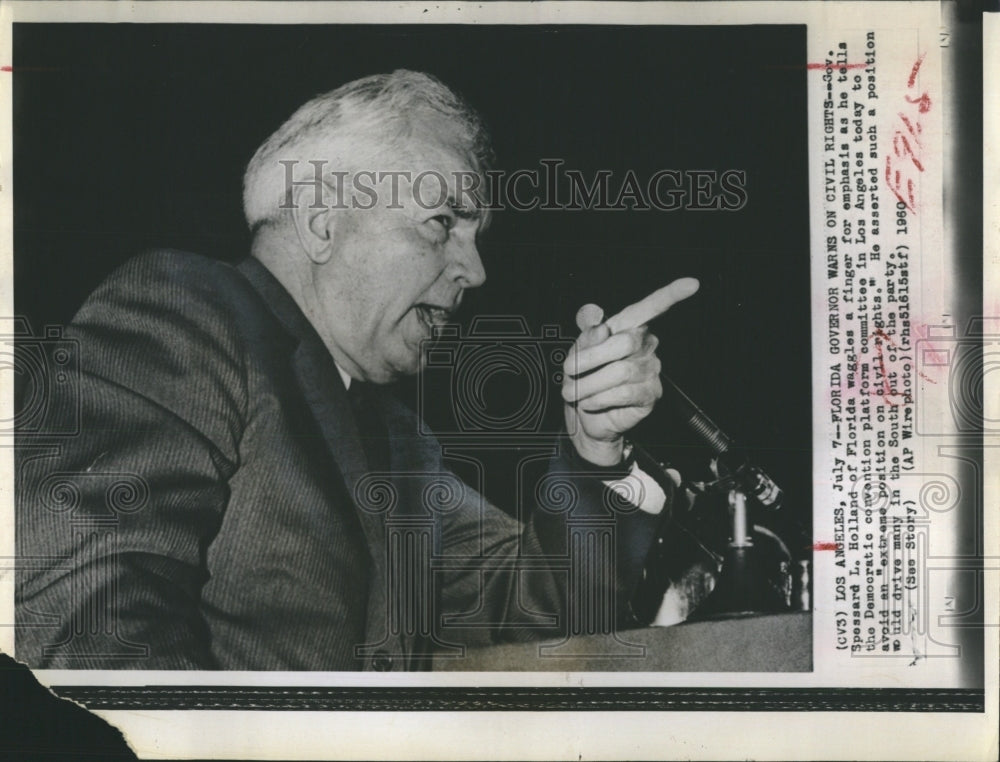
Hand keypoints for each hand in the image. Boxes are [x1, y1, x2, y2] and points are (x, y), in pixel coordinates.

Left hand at [562, 278, 699, 465]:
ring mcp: (651, 370)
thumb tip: (601, 326)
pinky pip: (624, 393)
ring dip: (589, 383)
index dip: (670, 294)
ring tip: (575, 391)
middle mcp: (645, 345)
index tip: (692, 283)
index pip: (650, 307)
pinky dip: (599, 398)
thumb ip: (587, 336)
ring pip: (621, 371)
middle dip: (590, 357)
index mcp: (627, 328)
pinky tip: (590, 402)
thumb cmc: (583, 378)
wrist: (583, 416)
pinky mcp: (651, 394)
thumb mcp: (577, 352)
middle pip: (625, 341)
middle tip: (569, 371)